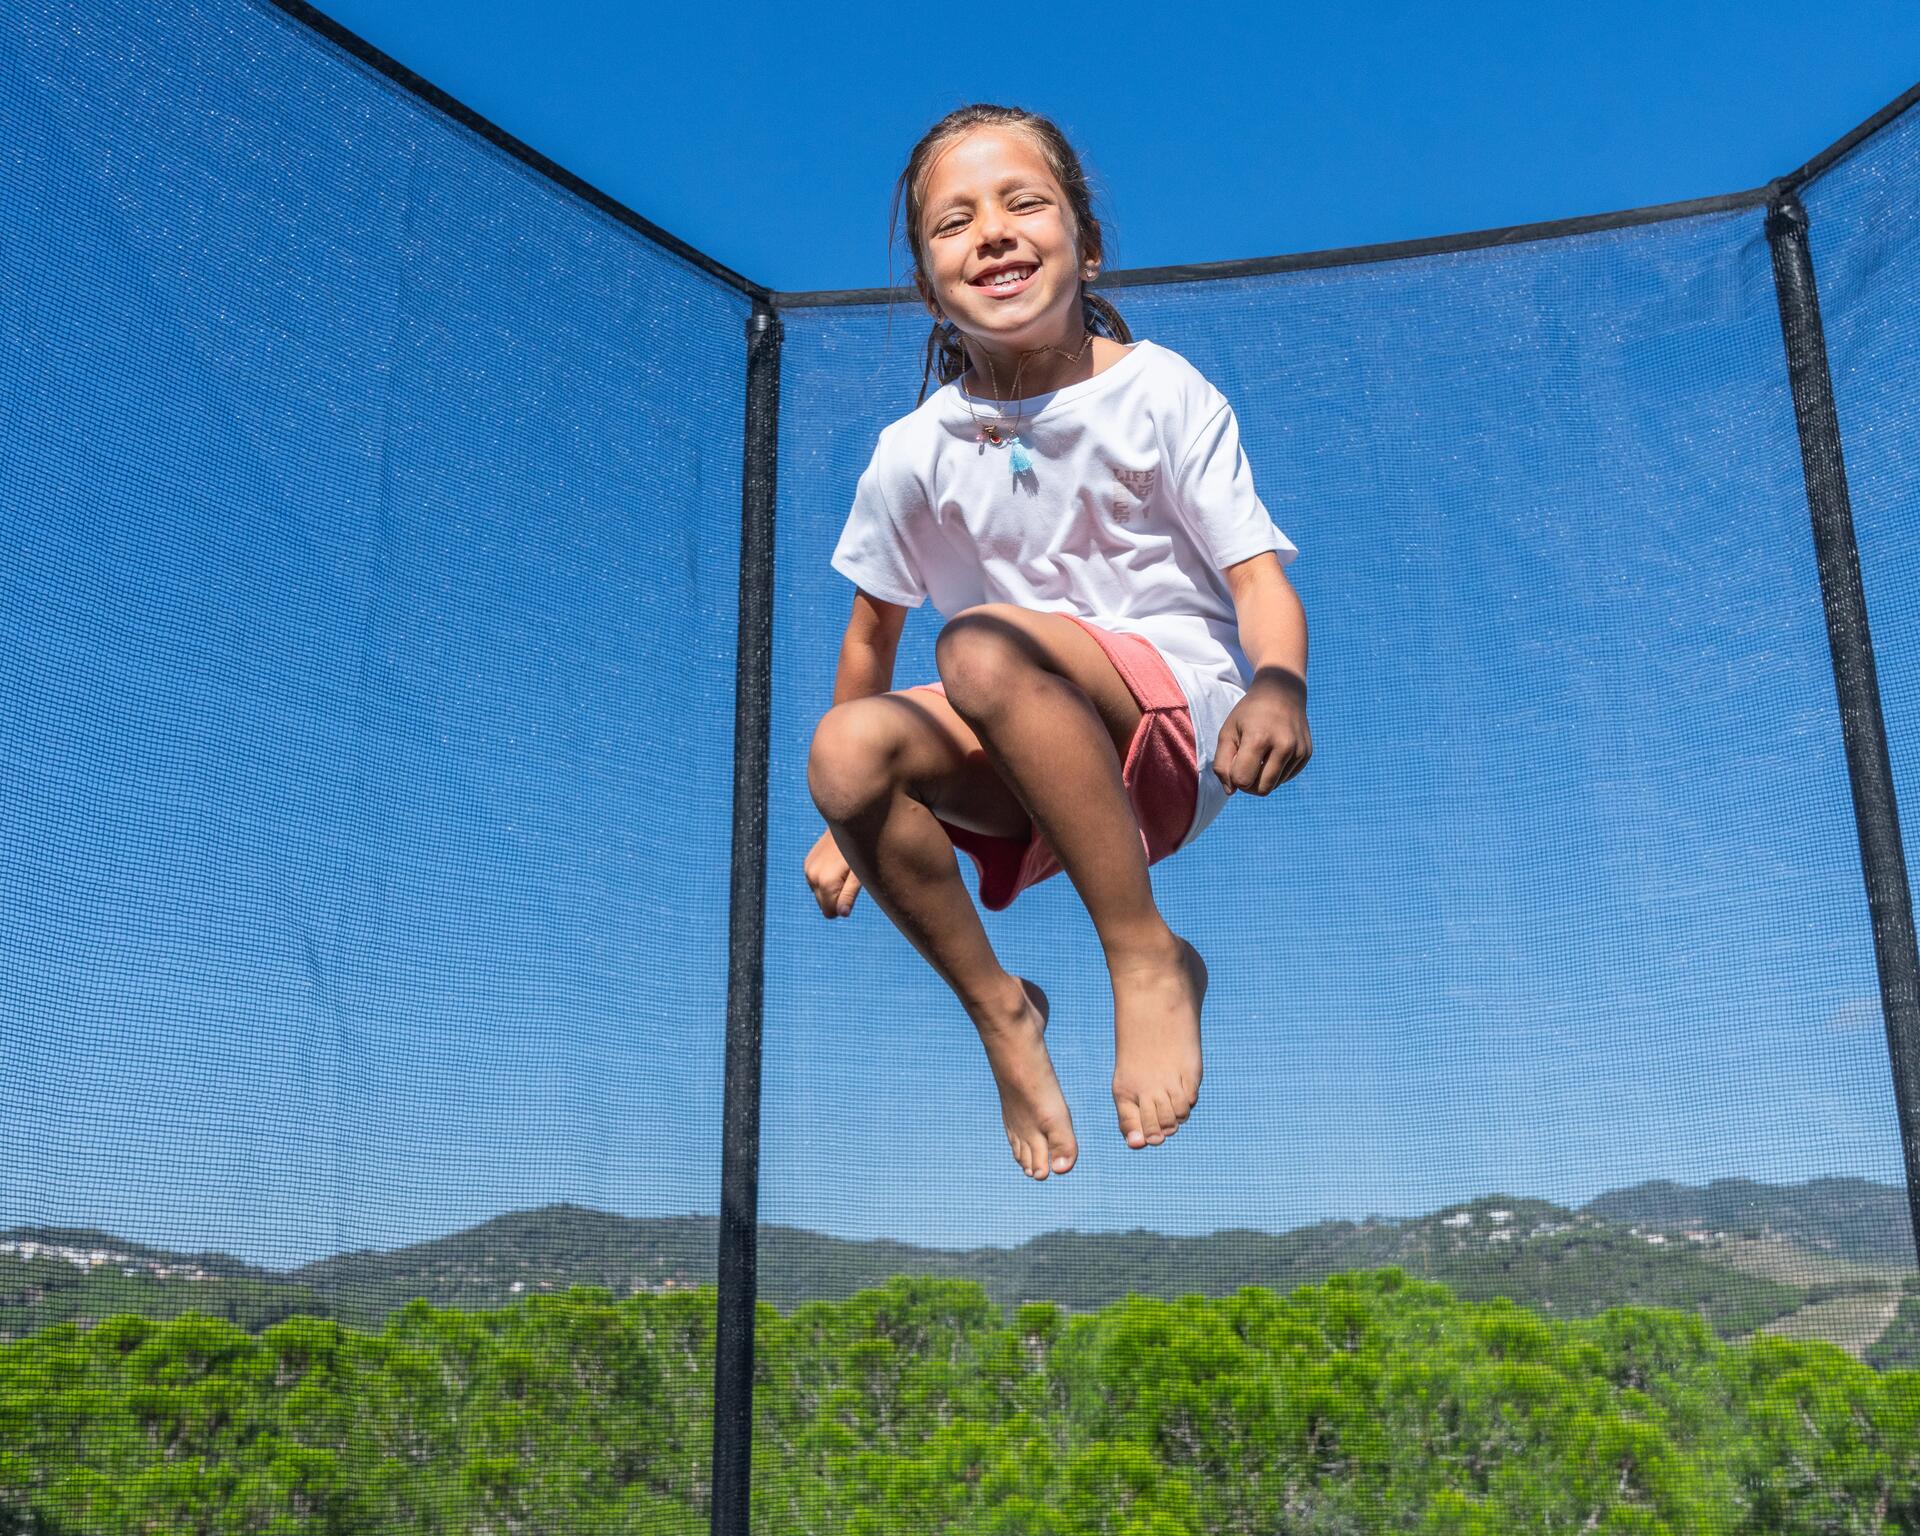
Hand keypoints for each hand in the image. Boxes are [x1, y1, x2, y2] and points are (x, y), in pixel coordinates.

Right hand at [804, 827, 862, 917]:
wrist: (847, 824)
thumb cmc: (860, 851)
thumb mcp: (859, 874)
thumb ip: (849, 895)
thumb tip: (842, 913)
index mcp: (826, 882)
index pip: (830, 912)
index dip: (842, 907)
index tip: (852, 891)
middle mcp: (813, 877)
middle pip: (823, 905)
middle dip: (836, 898)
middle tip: (849, 879)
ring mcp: (808, 869)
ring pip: (818, 894)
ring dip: (830, 888)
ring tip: (843, 870)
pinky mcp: (807, 863)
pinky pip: (815, 882)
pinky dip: (824, 878)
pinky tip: (835, 865)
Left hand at [1213, 668, 1310, 796]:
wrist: (1281, 692)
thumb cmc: (1249, 714)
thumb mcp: (1227, 732)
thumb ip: (1222, 764)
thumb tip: (1230, 791)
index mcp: (1259, 738)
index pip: (1243, 780)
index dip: (1234, 776)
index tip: (1234, 761)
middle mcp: (1284, 746)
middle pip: (1261, 789)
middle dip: (1248, 784)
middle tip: (1244, 765)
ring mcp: (1298, 751)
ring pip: (1274, 786)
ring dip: (1262, 777)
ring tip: (1259, 755)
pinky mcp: (1306, 754)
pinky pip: (1285, 778)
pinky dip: (1275, 772)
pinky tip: (1272, 753)